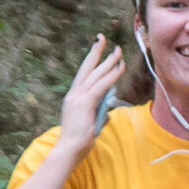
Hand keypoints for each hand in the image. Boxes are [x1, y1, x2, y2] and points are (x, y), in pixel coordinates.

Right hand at [60, 35, 123, 149]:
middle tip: (103, 38)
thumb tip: (107, 114)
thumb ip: (98, 117)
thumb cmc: (78, 142)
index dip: (90, 62)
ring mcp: (78, 97)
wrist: (68, 149)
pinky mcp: (85, 103)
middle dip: (96, 52)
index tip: (96, 49)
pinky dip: (111, 76)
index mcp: (73, 98)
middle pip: (87, 68)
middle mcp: (73, 94)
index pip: (83, 75)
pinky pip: (101, 86)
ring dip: (109, 62)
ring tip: (119, 52)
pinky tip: (120, 68)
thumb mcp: (90, 125)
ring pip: (96, 74)